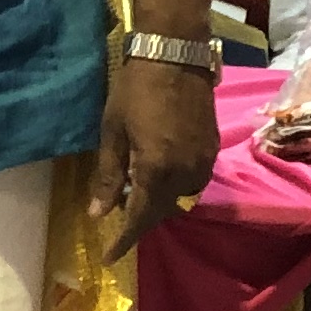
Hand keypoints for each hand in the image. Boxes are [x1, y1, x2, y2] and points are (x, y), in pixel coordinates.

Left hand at [88, 53, 218, 257]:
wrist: (175, 53)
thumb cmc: (135, 89)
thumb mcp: (112, 131)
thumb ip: (107, 177)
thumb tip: (99, 214)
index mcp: (156, 170)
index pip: (140, 219)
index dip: (124, 240)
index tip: (110, 256)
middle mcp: (185, 173)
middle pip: (162, 212)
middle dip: (140, 219)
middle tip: (118, 214)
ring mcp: (203, 162)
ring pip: (180, 199)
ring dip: (159, 202)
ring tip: (136, 191)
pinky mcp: (212, 149)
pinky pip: (193, 181)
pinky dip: (174, 186)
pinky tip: (158, 171)